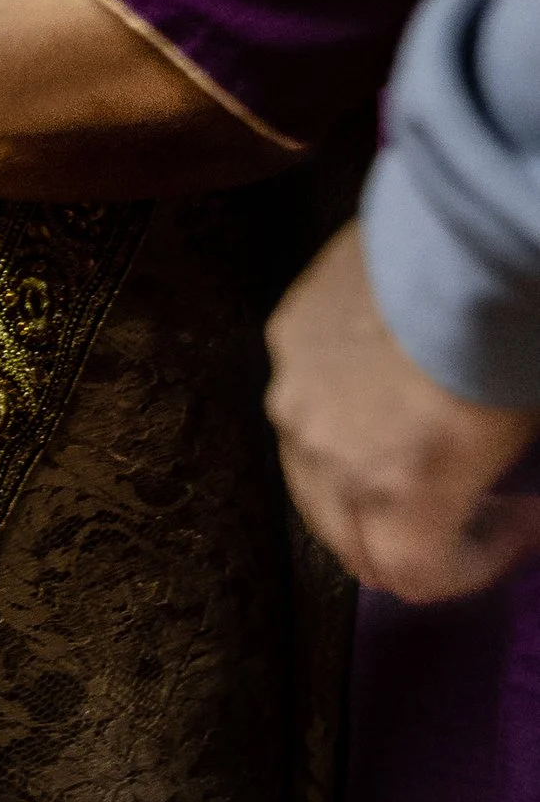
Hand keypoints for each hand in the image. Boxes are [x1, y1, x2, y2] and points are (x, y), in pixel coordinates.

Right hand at [266, 221, 539, 600]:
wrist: (472, 222)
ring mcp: (296, 396)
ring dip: (362, 486)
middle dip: (411, 540)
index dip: (473, 566)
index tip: (518, 520)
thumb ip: (478, 486)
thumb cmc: (517, 335)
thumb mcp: (517, 432)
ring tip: (413, 445)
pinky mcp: (285, 337)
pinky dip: (338, 416)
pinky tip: (382, 380)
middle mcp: (329, 458)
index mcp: (401, 490)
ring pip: (312, 480)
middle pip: (349, 546)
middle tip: (467, 503)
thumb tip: (477, 496)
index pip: (413, 579)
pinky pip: (303, 404)